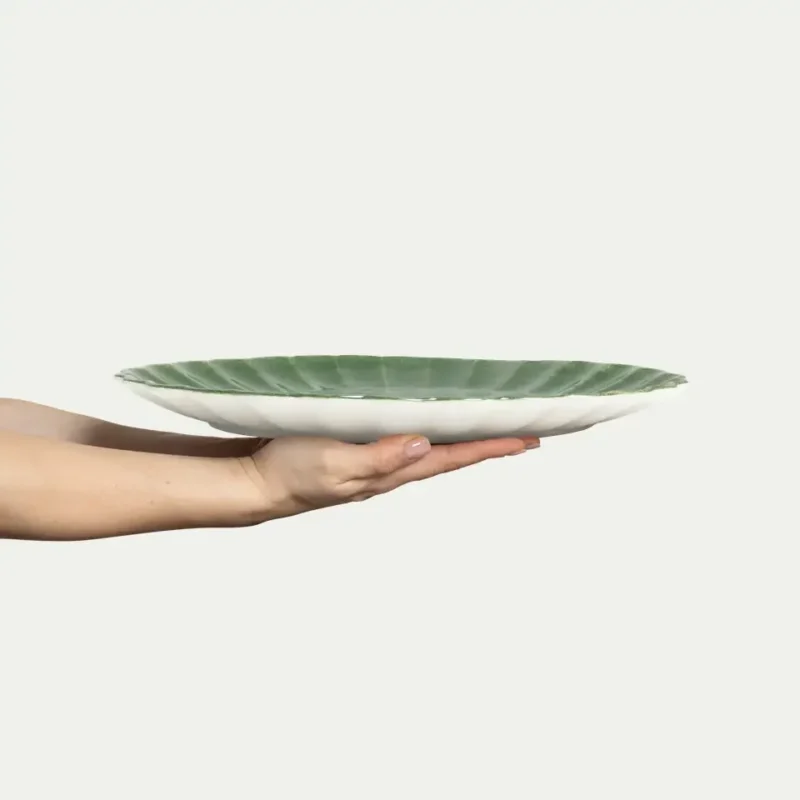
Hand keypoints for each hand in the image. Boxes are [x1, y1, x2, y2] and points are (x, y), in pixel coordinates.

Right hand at [236, 434, 540, 521]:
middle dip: (486, 446)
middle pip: (450, 457)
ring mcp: (375, 465)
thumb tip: (423, 446)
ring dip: (462, 442)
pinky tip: (428, 428)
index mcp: (389, 472)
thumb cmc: (291, 473)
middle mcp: (389, 470)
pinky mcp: (358, 454)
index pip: (451, 458)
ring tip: (487, 431)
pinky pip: (405, 444)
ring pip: (431, 452)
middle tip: (521, 436)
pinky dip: (429, 436)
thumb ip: (379, 458)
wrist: (256, 484)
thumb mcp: (334, 463)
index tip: (525, 439)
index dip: (489, 448)